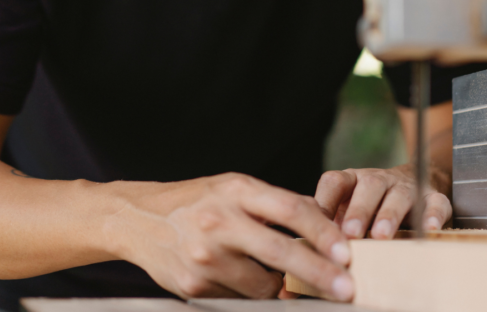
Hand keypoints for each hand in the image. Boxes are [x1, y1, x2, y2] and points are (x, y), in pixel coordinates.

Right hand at [102, 173, 353, 300]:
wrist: (140, 219)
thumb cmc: (198, 199)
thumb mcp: (235, 187)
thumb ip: (275, 204)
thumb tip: (323, 221)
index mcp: (236, 190)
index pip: (290, 210)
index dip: (322, 232)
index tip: (346, 252)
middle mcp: (220, 221)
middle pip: (281, 252)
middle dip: (319, 274)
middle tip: (346, 289)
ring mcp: (206, 256)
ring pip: (263, 285)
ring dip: (281, 286)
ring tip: (281, 276)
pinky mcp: (194, 286)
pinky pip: (238, 299)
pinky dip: (251, 293)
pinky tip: (244, 279)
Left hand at [314, 164, 451, 239]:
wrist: (414, 182)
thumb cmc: (371, 204)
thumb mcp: (348, 208)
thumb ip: (330, 225)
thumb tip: (303, 259)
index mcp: (353, 181)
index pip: (335, 181)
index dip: (325, 201)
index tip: (315, 224)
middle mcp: (378, 180)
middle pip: (368, 187)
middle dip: (358, 210)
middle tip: (350, 233)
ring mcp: (406, 187)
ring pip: (398, 195)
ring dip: (389, 215)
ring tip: (381, 235)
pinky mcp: (433, 197)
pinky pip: (435, 203)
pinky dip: (432, 215)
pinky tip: (427, 229)